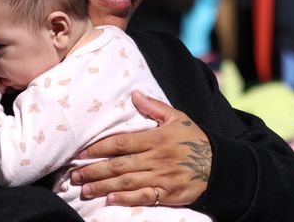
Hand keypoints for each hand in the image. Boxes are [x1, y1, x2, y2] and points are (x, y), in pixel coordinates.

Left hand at [71, 91, 211, 206]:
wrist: (220, 165)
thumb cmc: (195, 140)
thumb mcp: (178, 118)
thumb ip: (154, 108)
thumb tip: (135, 95)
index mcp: (156, 138)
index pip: (121, 143)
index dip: (98, 149)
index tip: (80, 154)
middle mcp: (157, 158)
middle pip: (118, 165)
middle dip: (93, 171)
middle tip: (74, 176)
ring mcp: (162, 177)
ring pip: (126, 182)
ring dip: (102, 186)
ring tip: (84, 189)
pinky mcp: (168, 193)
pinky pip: (143, 197)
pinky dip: (125, 198)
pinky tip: (110, 199)